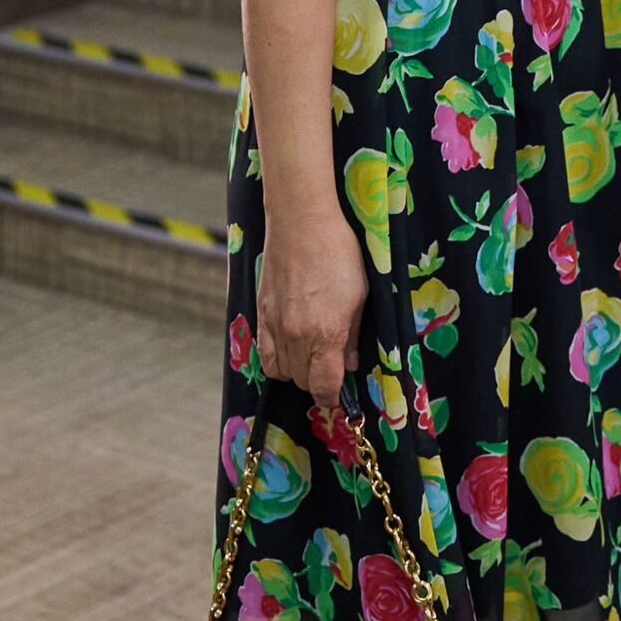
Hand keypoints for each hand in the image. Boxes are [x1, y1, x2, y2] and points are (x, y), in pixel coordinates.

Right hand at [257, 205, 367, 408]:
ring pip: (281, 372)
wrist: (301, 223)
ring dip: (296, 372)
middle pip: (302, 382)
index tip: (338, 397)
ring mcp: (275, 326)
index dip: (332, 398)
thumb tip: (350, 363)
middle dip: (317, 381)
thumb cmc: (338, 253)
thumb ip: (353, 335)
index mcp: (326, 334)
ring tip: (310, 355)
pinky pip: (264, 354)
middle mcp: (296, 336)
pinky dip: (276, 359)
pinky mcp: (260, 314)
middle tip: (330, 366)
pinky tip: (289, 347)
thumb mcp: (359, 295)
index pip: (324, 386)